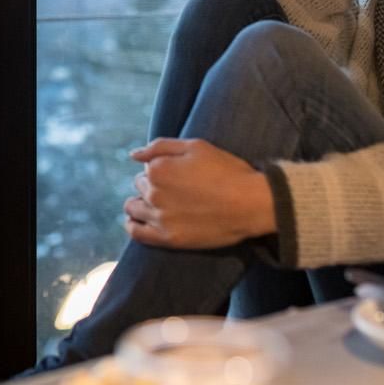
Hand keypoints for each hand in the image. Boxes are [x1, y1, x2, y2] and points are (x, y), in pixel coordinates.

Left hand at [123, 138, 276, 248]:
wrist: (250, 204)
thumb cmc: (226, 171)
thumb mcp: (195, 146)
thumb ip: (160, 147)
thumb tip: (134, 155)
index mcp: (158, 169)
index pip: (146, 167)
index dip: (162, 168)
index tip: (178, 173)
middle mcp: (154, 193)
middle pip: (141, 186)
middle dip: (152, 185)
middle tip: (175, 189)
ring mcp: (160, 217)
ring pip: (133, 208)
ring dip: (140, 203)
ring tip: (156, 204)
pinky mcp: (168, 238)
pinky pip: (137, 233)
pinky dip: (133, 225)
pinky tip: (137, 220)